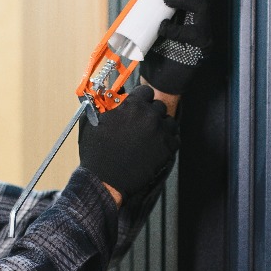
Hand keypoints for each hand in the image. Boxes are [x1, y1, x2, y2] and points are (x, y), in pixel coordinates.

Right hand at [78, 85, 179, 202]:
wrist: (105, 179)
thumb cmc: (98, 152)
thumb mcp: (95, 121)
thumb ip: (107, 105)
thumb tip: (112, 96)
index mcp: (133, 106)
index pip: (146, 91)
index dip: (141, 99)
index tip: (138, 106)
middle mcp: (150, 117)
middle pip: (159, 106)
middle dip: (151, 113)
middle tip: (141, 124)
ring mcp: (161, 133)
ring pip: (170, 122)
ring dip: (162, 126)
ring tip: (150, 136)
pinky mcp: (167, 149)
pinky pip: (175, 139)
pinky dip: (168, 141)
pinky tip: (156, 146)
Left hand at [140, 0, 229, 95]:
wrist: (157, 80)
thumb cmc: (156, 49)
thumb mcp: (152, 17)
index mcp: (194, 11)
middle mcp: (203, 20)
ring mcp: (204, 35)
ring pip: (203, 8)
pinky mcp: (200, 50)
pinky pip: (191, 33)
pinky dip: (174, 28)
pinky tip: (162, 29)